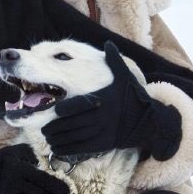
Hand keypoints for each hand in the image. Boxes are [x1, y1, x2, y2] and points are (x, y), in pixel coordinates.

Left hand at [41, 42, 182, 159]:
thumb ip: (114, 60)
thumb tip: (108, 44)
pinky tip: (56, 147)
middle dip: (55, 127)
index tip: (55, 111)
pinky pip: (81, 149)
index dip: (66, 109)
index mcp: (104, 100)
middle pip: (72, 124)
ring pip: (74, 138)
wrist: (148, 122)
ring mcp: (103, 133)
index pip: (80, 106)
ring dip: (57, 139)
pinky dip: (66, 149)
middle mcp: (102, 118)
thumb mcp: (125, 77)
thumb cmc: (132, 97)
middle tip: (43, 128)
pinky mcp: (103, 145)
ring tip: (47, 136)